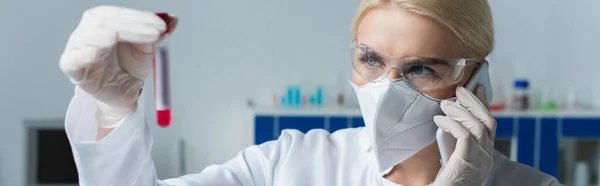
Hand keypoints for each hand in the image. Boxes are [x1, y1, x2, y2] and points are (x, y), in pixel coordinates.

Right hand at [59, 6, 175, 127]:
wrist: (124, 93)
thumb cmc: (130, 67)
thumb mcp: (148, 48)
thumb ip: (157, 32)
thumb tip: (172, 18)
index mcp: (104, 22)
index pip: (116, 13)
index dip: (139, 17)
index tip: (161, 25)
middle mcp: (88, 32)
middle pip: (103, 21)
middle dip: (132, 25)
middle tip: (157, 33)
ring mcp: (78, 49)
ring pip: (89, 36)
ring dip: (113, 35)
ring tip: (134, 40)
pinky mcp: (72, 68)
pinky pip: (73, 60)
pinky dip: (86, 54)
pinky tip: (99, 52)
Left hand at [432, 86, 496, 185]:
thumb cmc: (445, 181)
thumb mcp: (453, 157)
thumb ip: (456, 141)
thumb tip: (449, 119)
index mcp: (485, 155)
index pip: (489, 124)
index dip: (483, 104)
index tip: (476, 87)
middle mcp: (487, 157)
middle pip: (488, 121)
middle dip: (474, 102)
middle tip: (460, 90)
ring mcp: (480, 159)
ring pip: (479, 126)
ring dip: (461, 111)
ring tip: (444, 104)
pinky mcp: (468, 161)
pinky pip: (465, 135)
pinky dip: (452, 124)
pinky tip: (439, 121)